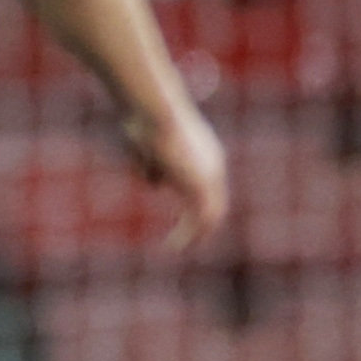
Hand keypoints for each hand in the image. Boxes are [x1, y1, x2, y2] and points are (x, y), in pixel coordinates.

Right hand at [127, 93, 228, 247]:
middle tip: (186, 240)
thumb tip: (157, 186)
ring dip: (194, 233)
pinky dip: (187, 236)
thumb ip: (154, 166)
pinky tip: (174, 247)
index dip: (195, 203)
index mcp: (205, 153)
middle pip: (214, 202)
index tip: (182, 218)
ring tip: (179, 247)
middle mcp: (213, 166)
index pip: (206, 185)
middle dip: (200, 222)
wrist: (156, 113)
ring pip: (210, 214)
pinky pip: (199, 220)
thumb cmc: (146, 121)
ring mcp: (209, 176)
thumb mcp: (147, 145)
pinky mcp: (200, 187)